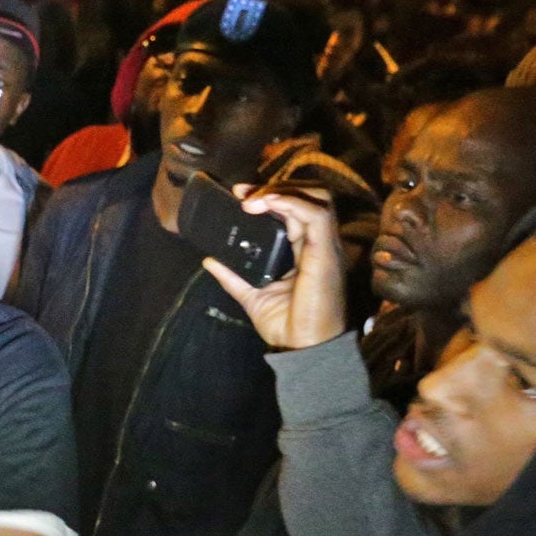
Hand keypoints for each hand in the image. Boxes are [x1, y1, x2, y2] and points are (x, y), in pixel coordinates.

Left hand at [200, 187, 347, 350]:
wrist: (303, 348)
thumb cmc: (286, 324)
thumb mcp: (252, 295)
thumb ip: (232, 276)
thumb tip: (209, 260)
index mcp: (303, 249)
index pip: (293, 208)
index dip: (269, 194)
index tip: (239, 195)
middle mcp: (317, 242)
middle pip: (307, 195)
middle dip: (274, 186)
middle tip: (242, 193)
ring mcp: (324, 245)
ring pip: (316, 197)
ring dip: (280, 190)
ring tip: (251, 199)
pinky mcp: (326, 252)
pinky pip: (316, 214)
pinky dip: (291, 202)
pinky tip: (267, 203)